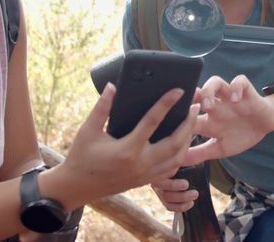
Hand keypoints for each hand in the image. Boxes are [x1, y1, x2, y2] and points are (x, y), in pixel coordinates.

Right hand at [49, 83, 198, 208]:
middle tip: (196, 107)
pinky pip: (171, 169)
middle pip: (175, 143)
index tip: (178, 90)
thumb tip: (113, 86)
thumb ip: (102, 107)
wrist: (77, 187)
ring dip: (188, 139)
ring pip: (177, 158)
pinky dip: (181, 156)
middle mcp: (140, 163)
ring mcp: (145, 175)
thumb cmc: (81, 157)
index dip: (167, 104)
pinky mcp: (146, 181)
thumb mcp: (88, 130)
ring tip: (192, 123)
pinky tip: (183, 144)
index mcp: (127, 149)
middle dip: (189, 124)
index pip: (153, 121)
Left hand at [183, 75, 273, 166]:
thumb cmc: (241, 135)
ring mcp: (230, 97)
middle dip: (190, 99)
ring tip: (208, 106)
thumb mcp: (220, 148)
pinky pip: (240, 81)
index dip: (179, 118)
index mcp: (208, 119)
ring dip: (209, 91)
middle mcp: (217, 105)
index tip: (171, 127)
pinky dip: (236, 88)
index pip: (188, 115)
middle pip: (198, 93)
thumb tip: (177, 162)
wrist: (266, 124)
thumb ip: (200, 154)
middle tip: (186, 111)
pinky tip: (235, 100)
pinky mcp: (246, 91)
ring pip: (215, 82)